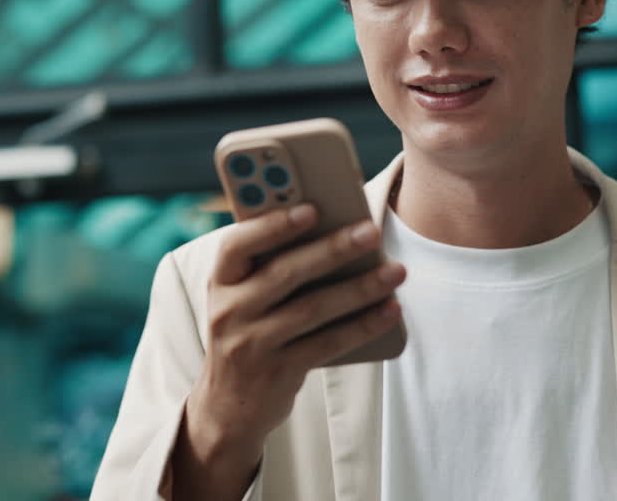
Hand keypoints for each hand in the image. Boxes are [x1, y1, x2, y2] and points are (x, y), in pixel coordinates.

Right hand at [171, 203, 405, 499]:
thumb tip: (334, 228)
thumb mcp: (242, 297)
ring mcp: (251, 345)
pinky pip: (328, 343)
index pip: (237, 244)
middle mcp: (229, 311)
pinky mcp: (278, 373)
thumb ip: (270, 265)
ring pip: (312, 309)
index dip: (272, 225)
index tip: (311, 208)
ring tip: (396, 271)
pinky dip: (363, 325)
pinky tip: (390, 310)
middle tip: (372, 231)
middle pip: (284, 273)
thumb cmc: (248, 332)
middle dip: (333, 249)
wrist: (228, 407)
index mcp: (220, 281)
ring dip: (360, 288)